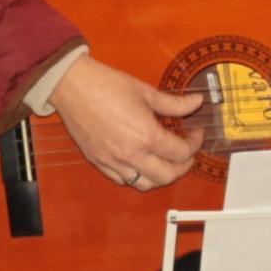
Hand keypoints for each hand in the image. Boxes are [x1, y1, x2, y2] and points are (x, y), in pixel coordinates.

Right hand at [51, 57, 209, 189]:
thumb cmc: (106, 85)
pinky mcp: (99, 162)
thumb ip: (175, 103)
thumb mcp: (146, 92)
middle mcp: (131, 154)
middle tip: (187, 152)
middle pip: (168, 176)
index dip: (195, 143)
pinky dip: (137, 177)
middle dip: (184, 166)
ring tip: (166, 161)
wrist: (72, 86)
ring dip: (161, 176)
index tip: (196, 133)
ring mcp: (113, 162)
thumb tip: (197, 102)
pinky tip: (141, 163)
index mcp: (146, 136)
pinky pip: (123, 180)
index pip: (181, 152)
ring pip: (145, 184)